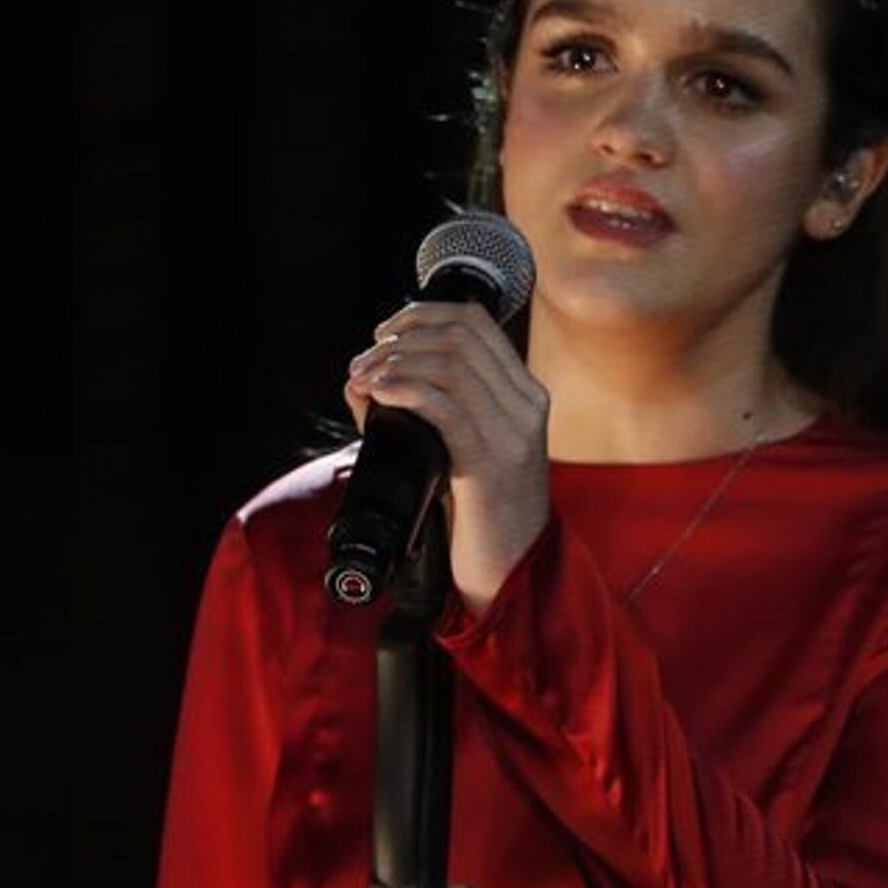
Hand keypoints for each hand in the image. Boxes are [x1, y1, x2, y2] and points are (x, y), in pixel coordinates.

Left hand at [344, 301, 550, 612]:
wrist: (513, 572)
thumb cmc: (480, 514)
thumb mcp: (462, 451)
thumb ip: (426, 411)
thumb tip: (362, 381)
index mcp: (524, 395)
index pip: (476, 322)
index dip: (422, 314)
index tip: (384, 333)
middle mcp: (526, 405)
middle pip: (460, 335)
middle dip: (402, 337)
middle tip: (364, 361)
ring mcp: (513, 434)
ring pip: (451, 364)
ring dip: (395, 362)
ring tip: (363, 378)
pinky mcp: (491, 464)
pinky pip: (446, 407)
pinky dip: (405, 390)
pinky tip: (380, 393)